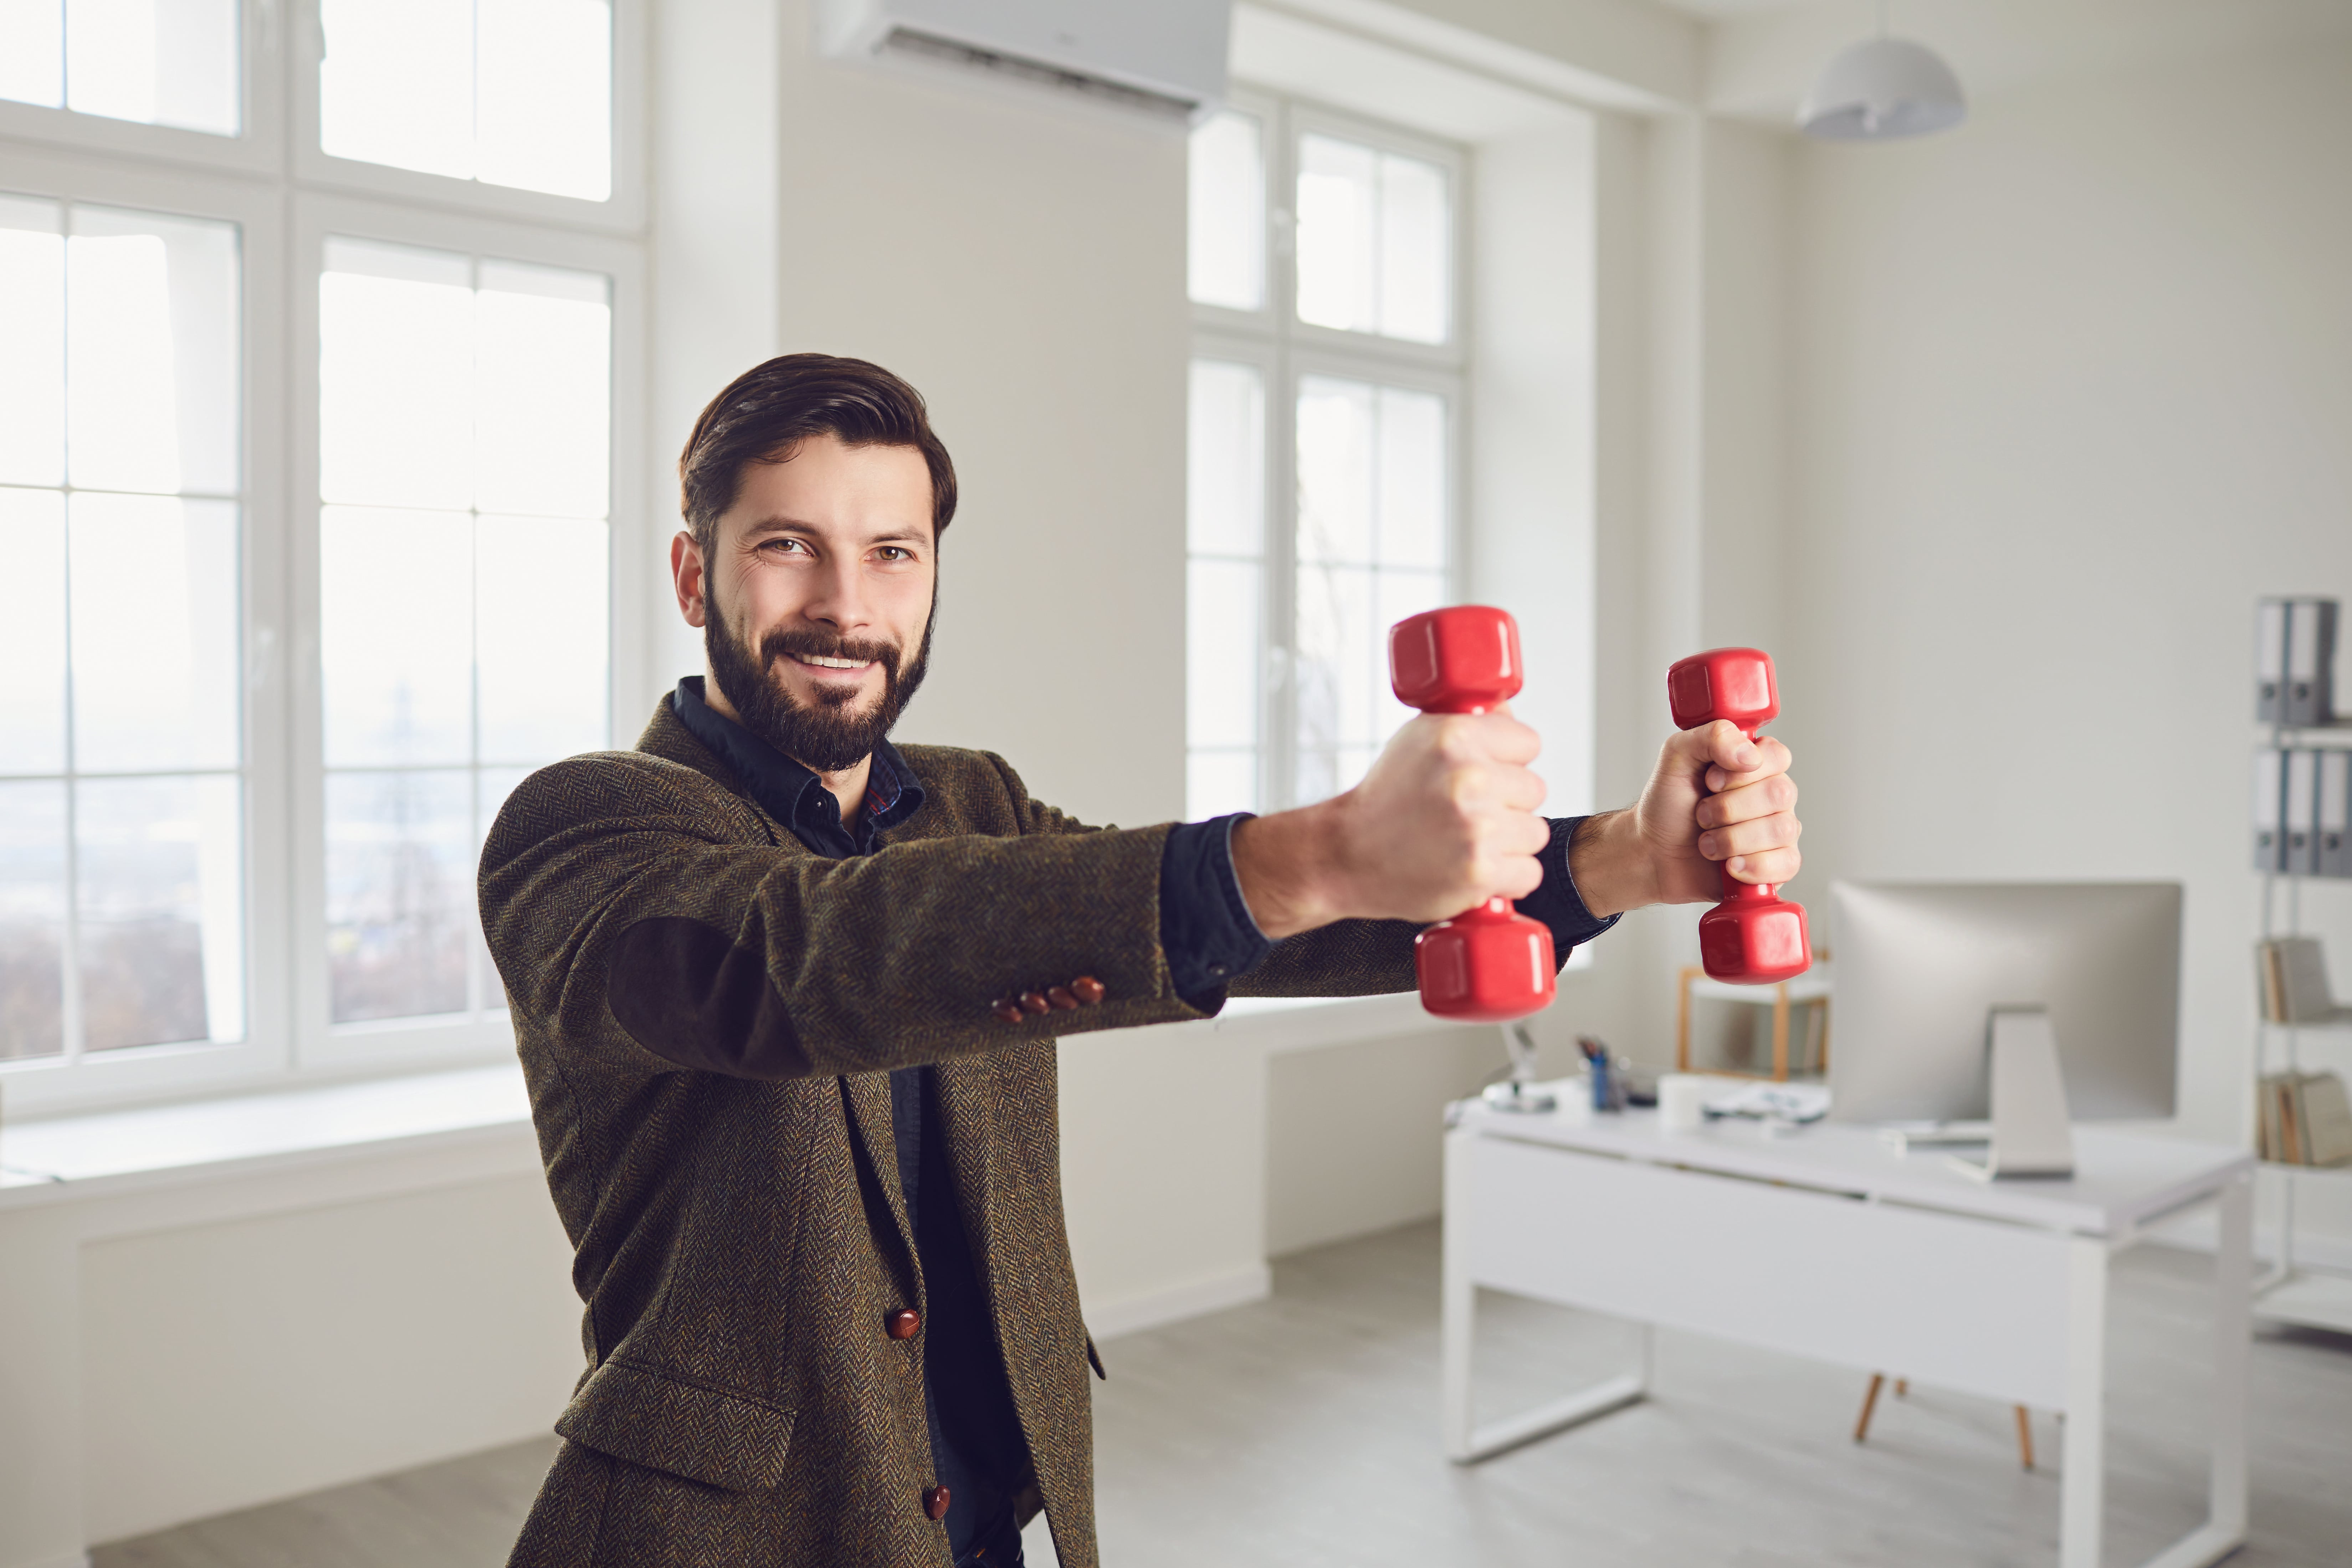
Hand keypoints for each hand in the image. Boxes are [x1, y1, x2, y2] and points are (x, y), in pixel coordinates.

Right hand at [1231, 707, 1549, 938]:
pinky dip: (1506, 877)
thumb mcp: (1416, 740)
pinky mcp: (1481, 872)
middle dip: (1507, 802)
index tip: (1486, 774)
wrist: (1346, 855)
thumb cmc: (1383, 801)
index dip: (1507, 761)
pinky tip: (1474, 868)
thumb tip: (1510, 712)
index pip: (1528, 743)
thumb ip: (1468, 724)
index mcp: (1456, 737)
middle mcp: (1470, 778)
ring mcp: (1478, 828)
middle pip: (1535, 789)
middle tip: (1467, 813)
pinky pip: (1529, 872)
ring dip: (1509, 841)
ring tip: (1468, 841)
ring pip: (1534, 831)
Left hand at [1569, 722, 1801, 916]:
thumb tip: (1750, 754)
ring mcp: (1778, 831)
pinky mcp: (1777, 866)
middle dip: (1728, 808)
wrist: (1653, 855)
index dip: (1741, 773)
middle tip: (1701, 814)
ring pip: (1781, 830)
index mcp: (1755, 764)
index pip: (1777, 756)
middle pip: (1781, 793)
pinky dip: (1751, 867)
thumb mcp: (1676, 757)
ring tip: (1706, 842)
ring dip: (1731, 839)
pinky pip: (1787, 864)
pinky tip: (1728, 866)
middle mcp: (1773, 795)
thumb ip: (1711, 736)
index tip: (1710, 782)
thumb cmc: (1667, 807)